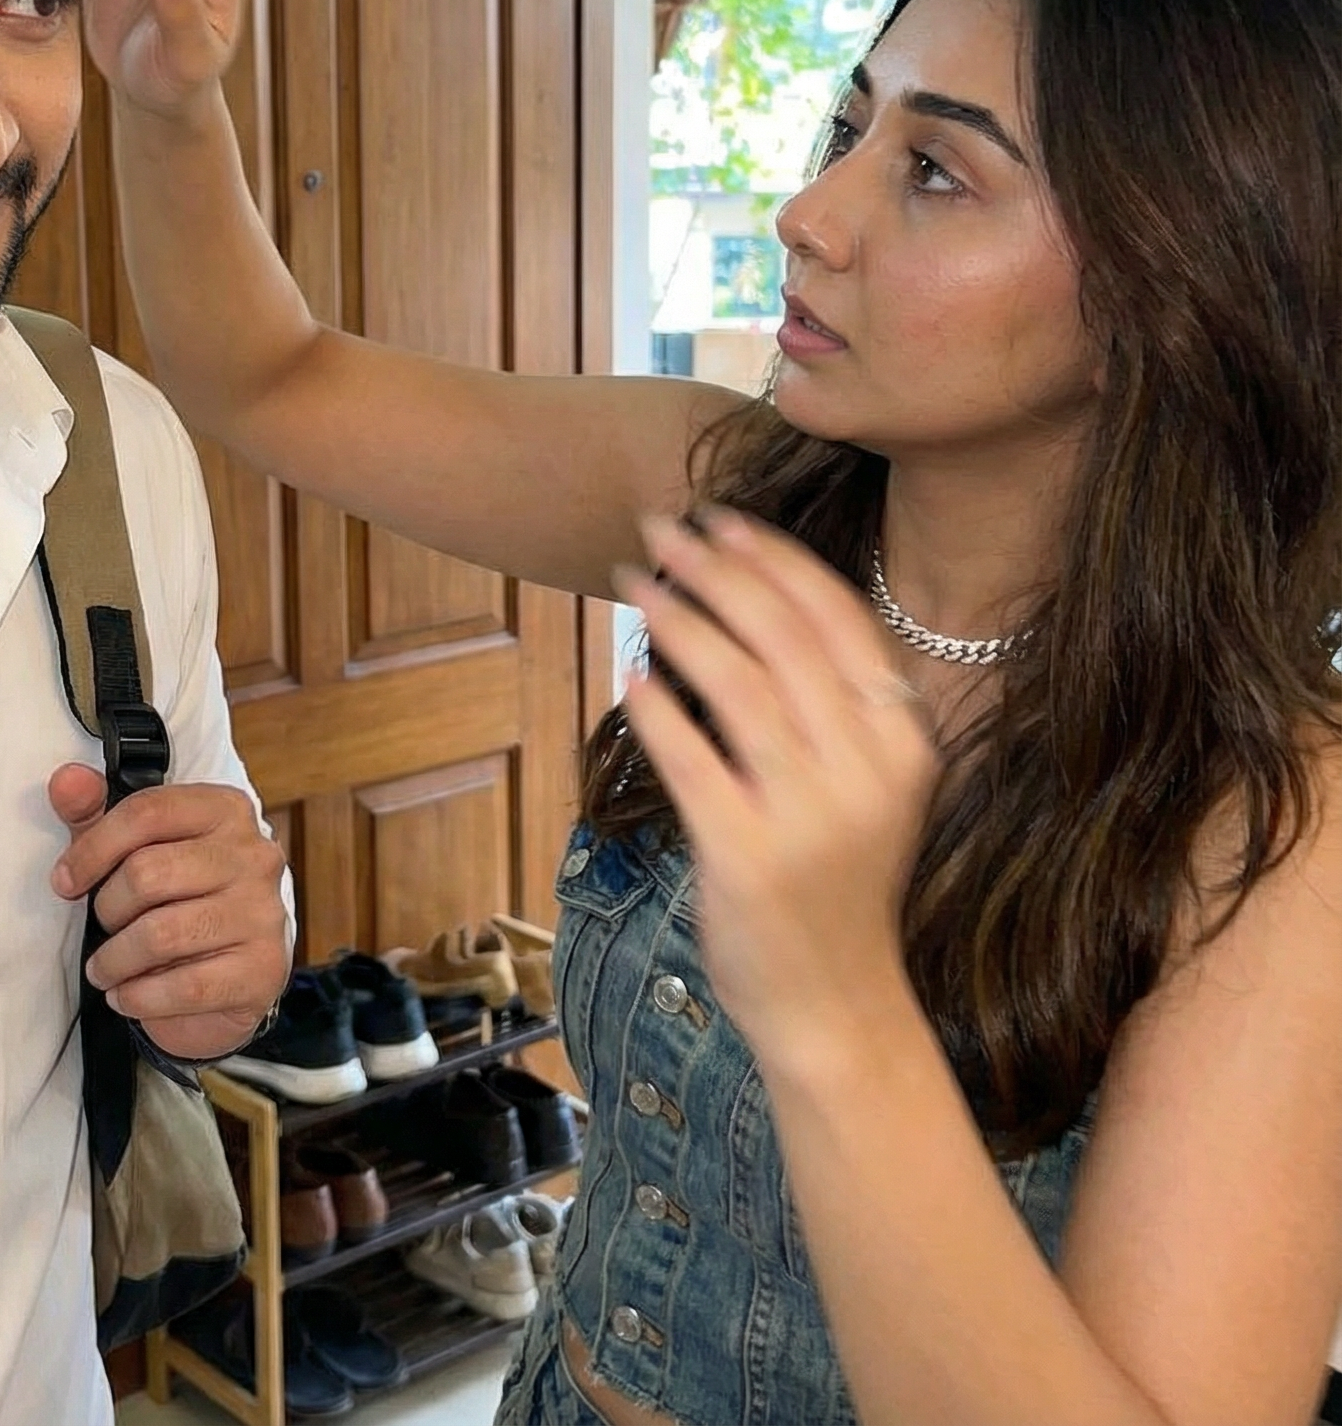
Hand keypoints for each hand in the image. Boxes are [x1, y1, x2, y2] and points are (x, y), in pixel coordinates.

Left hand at [48, 763, 289, 1062]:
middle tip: (100, 928)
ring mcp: (262, 913)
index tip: (65, 881)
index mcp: (225, 810)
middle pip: (148, 874)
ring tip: (105, 969)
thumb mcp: (136, 847)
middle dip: (107, 910)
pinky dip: (140, 998)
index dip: (92, 848)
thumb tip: (65, 781)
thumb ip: (95, 812)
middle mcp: (253, 855)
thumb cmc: (181, 896)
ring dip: (115, 961)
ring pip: (160, 935)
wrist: (238, 965)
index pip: (146, 812)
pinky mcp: (262, 970)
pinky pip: (184, 988)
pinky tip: (128, 996)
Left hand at [615, 511, 938, 1076]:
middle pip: (780, 636)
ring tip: (633, 582)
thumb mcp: (865, 787)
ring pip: (733, 683)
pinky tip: (627, 672)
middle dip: (714, 570)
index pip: (836, 618)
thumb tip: (748, 598)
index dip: (774, 559)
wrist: (836, 1009)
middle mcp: (866, 769)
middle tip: (659, 531)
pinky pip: (689, 759)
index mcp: (903, 741)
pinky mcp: (747, 855)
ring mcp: (809, 815)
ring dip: (676, 619)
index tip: (721, 519)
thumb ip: (830, 704)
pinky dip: (655, 709)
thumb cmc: (837, 886)